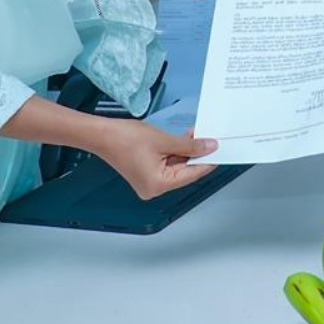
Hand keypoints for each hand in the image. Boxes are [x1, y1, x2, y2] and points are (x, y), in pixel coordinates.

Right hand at [97, 121, 218, 199]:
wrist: (101, 134)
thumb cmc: (126, 138)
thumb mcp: (164, 140)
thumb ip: (190, 145)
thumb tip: (209, 147)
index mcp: (158, 185)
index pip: (191, 174)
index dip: (208, 161)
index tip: (221, 151)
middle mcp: (154, 189)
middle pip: (184, 172)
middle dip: (196, 154)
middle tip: (210, 139)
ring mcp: (149, 183)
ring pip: (176, 167)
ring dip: (186, 151)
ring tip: (197, 135)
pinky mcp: (146, 174)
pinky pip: (167, 165)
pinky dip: (175, 153)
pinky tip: (184, 139)